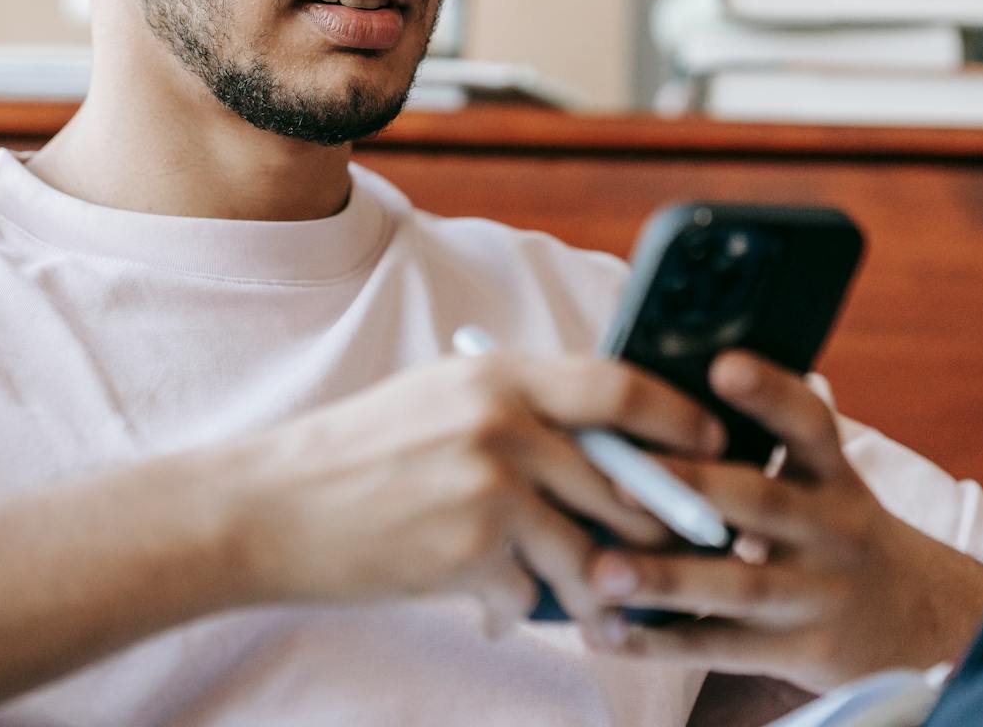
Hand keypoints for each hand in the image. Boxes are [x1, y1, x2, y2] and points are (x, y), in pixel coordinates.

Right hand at [225, 351, 725, 632]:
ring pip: (591, 552)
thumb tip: (601, 441)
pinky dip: (515, 609)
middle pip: (626, 482)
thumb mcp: (438, 401)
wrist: (268, 509)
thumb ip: (517, 409)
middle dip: (658, 527)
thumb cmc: (355, 457)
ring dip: (594, 586)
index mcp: (499, 375)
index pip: (621, 385)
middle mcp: (503, 422)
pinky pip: (532, 597)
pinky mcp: (472, 553)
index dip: (680, 418)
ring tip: (586, 598)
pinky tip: (482, 603)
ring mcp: (490, 488)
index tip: (714, 445)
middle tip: (675, 549)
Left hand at [582, 352, 982, 690]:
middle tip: (619, 481)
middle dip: (692, 488)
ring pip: (739, 584)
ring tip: (602, 573)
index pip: (809, 423)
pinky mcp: (801, 649)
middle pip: (761, 502)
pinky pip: (725, 647)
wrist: (922, 621)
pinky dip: (664, 643)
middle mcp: (832, 529)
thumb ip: (765, 446)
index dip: (770, 392)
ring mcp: (819, 592)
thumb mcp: (825, 481)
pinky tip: (609, 634)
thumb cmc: (836, 531)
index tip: (724, 364)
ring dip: (666, 579)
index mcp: (833, 475)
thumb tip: (658, 397)